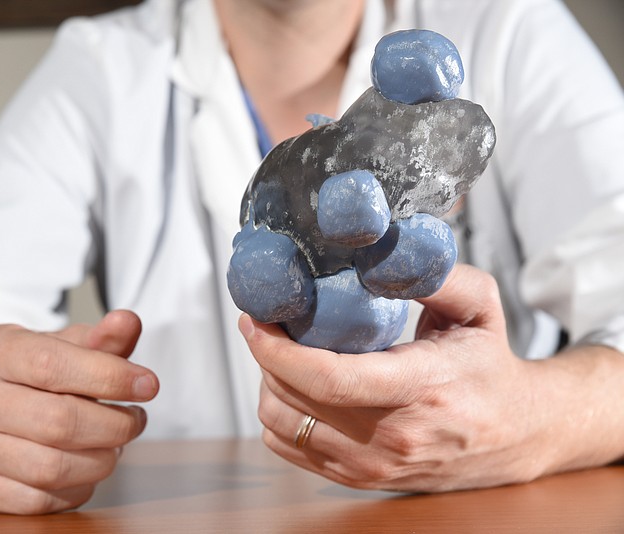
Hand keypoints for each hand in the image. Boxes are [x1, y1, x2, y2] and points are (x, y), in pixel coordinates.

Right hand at [0, 310, 158, 513]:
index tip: (148, 385)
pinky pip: (40, 501)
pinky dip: (77, 488)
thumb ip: (100, 339)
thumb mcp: (62, 346)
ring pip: (52, 468)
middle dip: (115, 425)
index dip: (109, 377)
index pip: (52, 365)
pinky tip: (86, 469)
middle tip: (135, 420)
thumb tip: (128, 322)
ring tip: (114, 444)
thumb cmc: (29, 375)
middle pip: (59, 422)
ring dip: (102, 460)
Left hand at [241, 264, 550, 491]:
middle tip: (268, 324)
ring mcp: (373, 465)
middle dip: (266, 356)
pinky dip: (280, 415)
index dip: (276, 349)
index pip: (328, 378)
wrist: (517, 434)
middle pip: (294, 398)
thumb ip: (435, 276)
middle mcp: (392, 437)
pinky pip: (289, 448)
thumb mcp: (480, 308)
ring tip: (284, 354)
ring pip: (282, 425)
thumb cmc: (491, 369)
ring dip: (269, 384)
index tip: (255, 320)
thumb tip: (382, 254)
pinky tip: (296, 387)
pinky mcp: (359, 478)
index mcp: (420, 389)